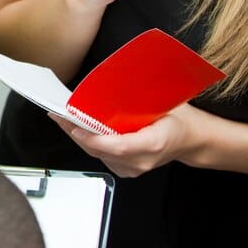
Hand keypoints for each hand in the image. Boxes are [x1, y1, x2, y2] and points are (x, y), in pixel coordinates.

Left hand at [49, 104, 194, 176]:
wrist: (191, 140)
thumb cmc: (179, 119)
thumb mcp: (166, 101)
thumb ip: (142, 96)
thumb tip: (117, 77)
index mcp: (154, 143)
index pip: (118, 146)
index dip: (94, 139)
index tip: (76, 127)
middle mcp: (141, 160)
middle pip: (101, 151)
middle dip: (75, 132)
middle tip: (57, 115)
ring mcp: (133, 168)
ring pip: (97, 155)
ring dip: (78, 137)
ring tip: (61, 119)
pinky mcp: (126, 170)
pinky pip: (101, 157)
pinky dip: (88, 143)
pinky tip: (77, 130)